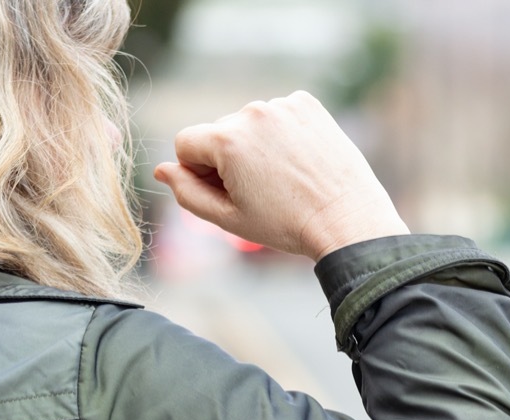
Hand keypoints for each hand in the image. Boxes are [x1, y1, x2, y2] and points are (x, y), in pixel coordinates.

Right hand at [154, 91, 408, 260]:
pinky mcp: (307, 104)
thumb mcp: (229, 218)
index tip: (226, 192)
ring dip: (257, 146)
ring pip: (249, 124)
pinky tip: (300, 160)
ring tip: (285, 178)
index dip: (198, 173)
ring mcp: (282, 105)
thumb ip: (187, 193)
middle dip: (229, 159)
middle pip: (218, 133)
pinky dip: (283, 134)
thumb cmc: (287, 225)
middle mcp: (251, 112)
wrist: (348, 221)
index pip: (185, 144)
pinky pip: (279, 115)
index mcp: (226, 139)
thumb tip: (161, 169)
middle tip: (262, 192)